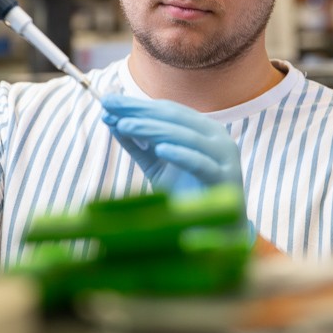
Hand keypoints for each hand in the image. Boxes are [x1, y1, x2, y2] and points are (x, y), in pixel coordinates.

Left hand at [100, 95, 242, 195]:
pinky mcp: (225, 178)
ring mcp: (223, 157)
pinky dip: (181, 155)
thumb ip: (137, 144)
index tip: (108, 101)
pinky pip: (201, 163)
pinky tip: (161, 149)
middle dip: (139, 111)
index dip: (136, 105)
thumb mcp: (155, 165)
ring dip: (153, 129)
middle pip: (174, 117)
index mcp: (202, 129)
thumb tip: (111, 119)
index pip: (167, 110)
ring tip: (125, 126)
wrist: (214, 231)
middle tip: (110, 105)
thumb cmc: (185, 194)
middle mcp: (216, 136)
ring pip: (186, 136)